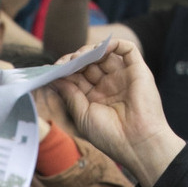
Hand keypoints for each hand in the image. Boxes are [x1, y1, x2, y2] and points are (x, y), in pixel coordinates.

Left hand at [52, 39, 184, 186]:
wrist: (135, 143)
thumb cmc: (108, 134)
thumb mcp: (82, 113)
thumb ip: (69, 93)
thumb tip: (54, 77)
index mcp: (93, 96)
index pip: (76, 76)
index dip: (64, 71)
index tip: (49, 70)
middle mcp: (107, 84)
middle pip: (87, 63)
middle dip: (74, 59)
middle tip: (64, 62)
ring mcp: (121, 76)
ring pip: (103, 53)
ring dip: (89, 50)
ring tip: (78, 57)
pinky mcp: (137, 70)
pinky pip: (127, 49)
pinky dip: (113, 43)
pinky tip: (99, 49)